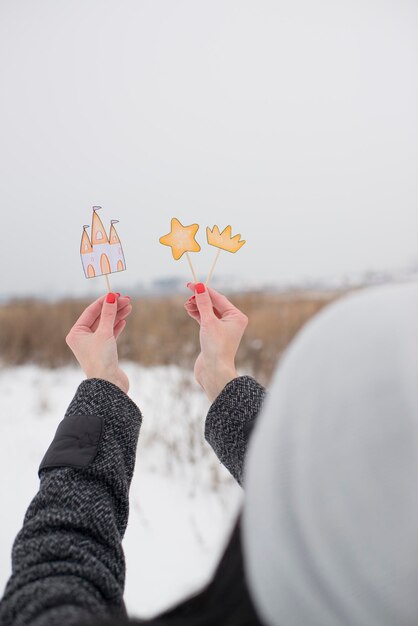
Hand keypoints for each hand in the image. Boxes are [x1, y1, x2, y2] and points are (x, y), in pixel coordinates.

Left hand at [66, 293, 131, 393]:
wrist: (108, 384)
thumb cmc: (101, 359)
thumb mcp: (104, 333)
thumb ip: (108, 314)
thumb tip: (111, 297)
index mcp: (76, 334)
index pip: (90, 312)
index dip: (104, 302)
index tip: (116, 294)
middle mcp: (82, 339)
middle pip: (99, 317)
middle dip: (113, 308)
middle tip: (127, 299)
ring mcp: (93, 345)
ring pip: (106, 325)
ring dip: (117, 315)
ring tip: (129, 306)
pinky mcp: (104, 351)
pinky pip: (110, 334)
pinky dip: (117, 326)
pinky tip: (124, 319)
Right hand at [184, 283, 247, 401]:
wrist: (214, 371)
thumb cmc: (215, 347)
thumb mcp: (208, 321)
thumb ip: (203, 303)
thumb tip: (200, 287)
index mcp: (237, 317)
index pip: (219, 298)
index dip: (204, 290)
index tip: (191, 284)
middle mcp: (232, 322)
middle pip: (214, 304)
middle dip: (200, 299)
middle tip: (188, 296)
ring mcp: (223, 329)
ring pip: (209, 312)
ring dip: (197, 307)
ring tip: (186, 305)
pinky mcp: (214, 336)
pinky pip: (206, 320)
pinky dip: (198, 315)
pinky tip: (189, 310)